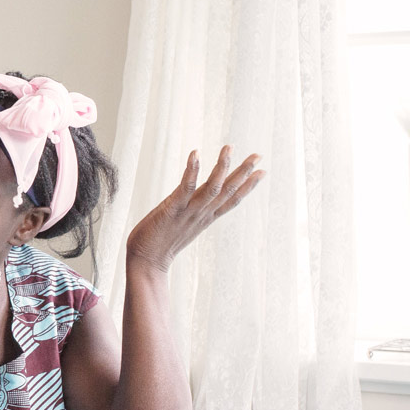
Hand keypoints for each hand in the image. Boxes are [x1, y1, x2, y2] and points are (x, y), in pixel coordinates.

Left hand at [126, 145, 264, 272]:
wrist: (146, 262)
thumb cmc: (159, 244)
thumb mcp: (182, 226)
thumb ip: (191, 214)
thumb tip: (194, 205)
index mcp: (205, 218)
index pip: (232, 200)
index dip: (248, 186)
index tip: (263, 172)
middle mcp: (201, 214)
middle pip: (228, 191)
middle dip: (244, 172)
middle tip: (259, 155)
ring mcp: (188, 211)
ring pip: (212, 187)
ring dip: (222, 167)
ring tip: (230, 148)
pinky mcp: (172, 208)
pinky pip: (185, 187)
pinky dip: (193, 170)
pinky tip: (196, 154)